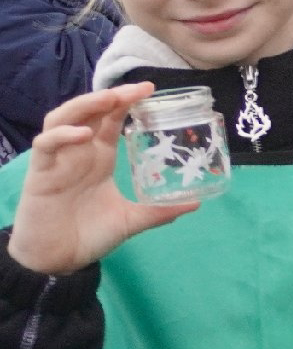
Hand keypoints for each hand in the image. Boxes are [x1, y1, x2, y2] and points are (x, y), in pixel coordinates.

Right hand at [7, 85, 197, 273]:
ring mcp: (58, 160)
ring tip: (110, 99)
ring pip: (62, 118)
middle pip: (90, 111)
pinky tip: (82, 135)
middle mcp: (79, 152)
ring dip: (85, 105)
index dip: (127, 101)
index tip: (151, 89)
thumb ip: (159, 211)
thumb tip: (196, 203)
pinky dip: (62, 135)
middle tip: (138, 88)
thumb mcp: (131, 220)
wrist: (58, 260)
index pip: (112, 118)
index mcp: (100, 156)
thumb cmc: (89, 234)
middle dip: (111, 95)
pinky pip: (46, 145)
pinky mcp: (40, 173)